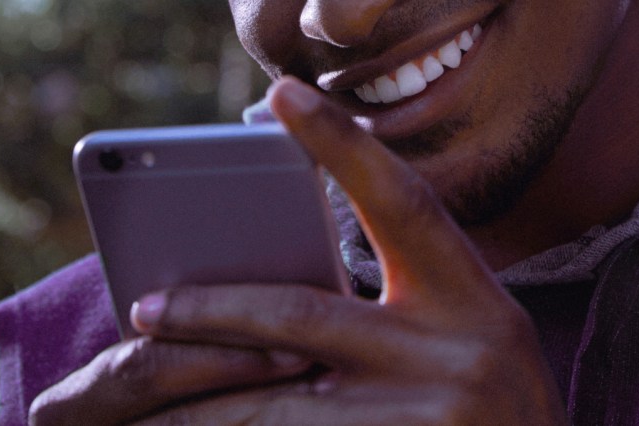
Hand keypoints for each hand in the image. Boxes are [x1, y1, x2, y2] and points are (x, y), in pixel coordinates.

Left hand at [124, 77, 564, 423]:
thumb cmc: (493, 400)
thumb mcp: (471, 331)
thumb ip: (404, 302)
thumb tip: (287, 276)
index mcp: (475, 299)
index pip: (406, 204)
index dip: (344, 146)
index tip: (282, 96)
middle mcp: (458, 352)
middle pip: (308, 316)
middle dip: (214, 310)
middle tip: (145, 309)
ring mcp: (430, 414)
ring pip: (281, 404)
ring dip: (205, 402)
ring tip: (145, 400)